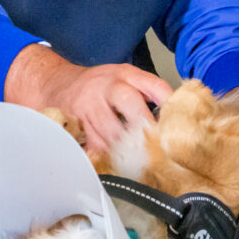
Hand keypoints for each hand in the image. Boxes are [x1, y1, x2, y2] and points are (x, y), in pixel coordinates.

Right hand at [4, 44, 172, 152]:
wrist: (58, 84)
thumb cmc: (99, 85)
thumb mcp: (125, 77)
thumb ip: (151, 91)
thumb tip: (180, 114)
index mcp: (125, 74)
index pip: (152, 84)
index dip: (169, 101)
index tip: (179, 120)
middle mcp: (107, 87)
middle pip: (129, 103)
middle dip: (145, 125)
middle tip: (159, 144)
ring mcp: (90, 106)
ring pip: (111, 131)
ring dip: (128, 148)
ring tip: (143, 160)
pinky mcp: (78, 126)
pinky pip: (95, 146)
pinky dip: (108, 157)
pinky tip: (119, 163)